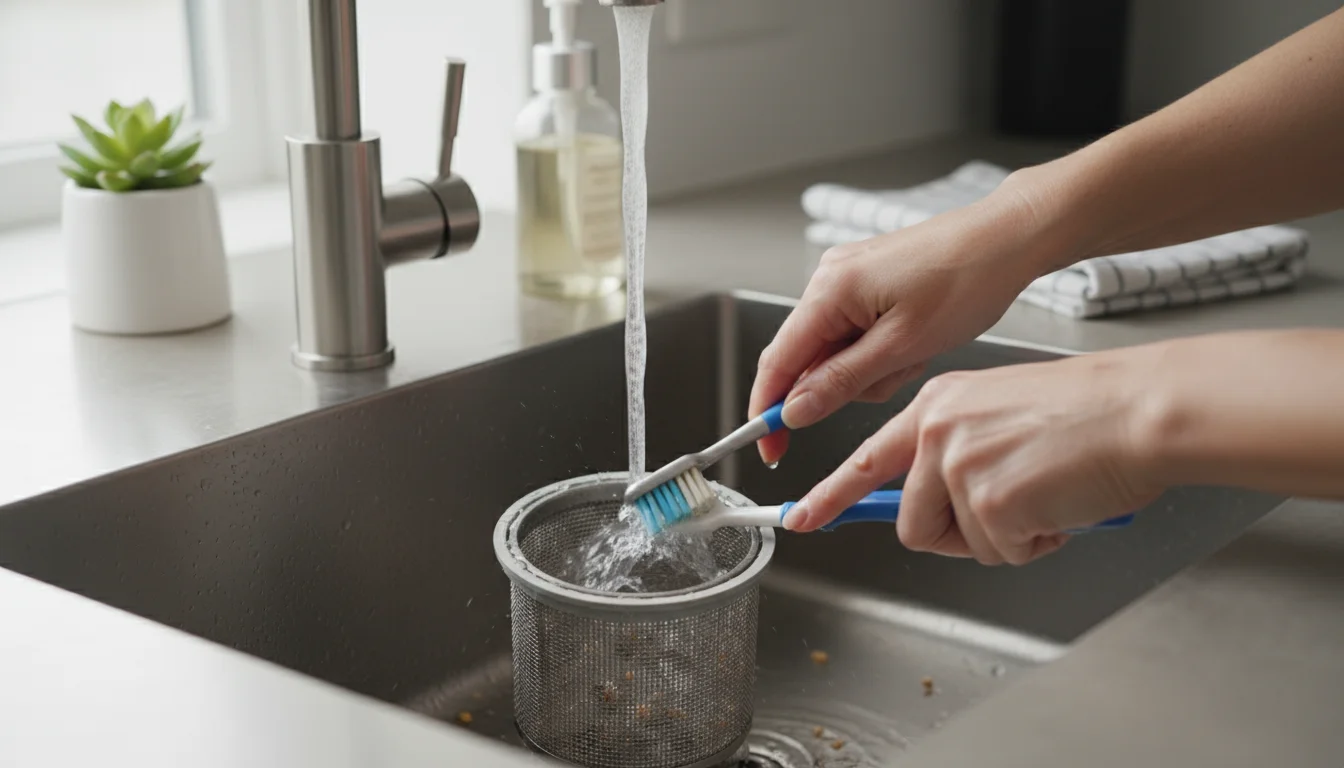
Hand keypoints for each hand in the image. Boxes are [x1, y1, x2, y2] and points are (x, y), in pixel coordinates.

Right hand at [749, 179, 1064, 464]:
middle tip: (893, 377)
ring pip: (836, 351)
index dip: (767, 410)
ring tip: (917, 352)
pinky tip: (914, 340)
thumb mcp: (903, 346)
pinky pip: (855, 332)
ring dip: (871, 369)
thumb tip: (794, 411)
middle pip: (806, 359)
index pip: (776, 362)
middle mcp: (829, 278)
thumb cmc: (967, 279)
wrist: (1007, 239)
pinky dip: (880, 350)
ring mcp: (847, 277)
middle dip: (842, 385)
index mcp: (830, 290)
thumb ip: (840, 382)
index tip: (769, 446)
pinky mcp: (867, 281)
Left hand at [782, 347, 1165, 564]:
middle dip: (959, 536)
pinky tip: (1060, 503)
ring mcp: (958, 465)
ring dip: (1006, 537)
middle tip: (1008, 517)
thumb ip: (957, 451)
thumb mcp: (998, 413)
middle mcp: (937, 431)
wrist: (1138, 409)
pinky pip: (1003, 552)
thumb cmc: (1088, 412)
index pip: (867, 459)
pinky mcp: (989, 499)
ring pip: (962, 542)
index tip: (799, 516)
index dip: (830, 496)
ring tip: (1045, 495)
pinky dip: (1037, 541)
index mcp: (936, 405)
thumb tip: (940, 503)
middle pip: (913, 523)